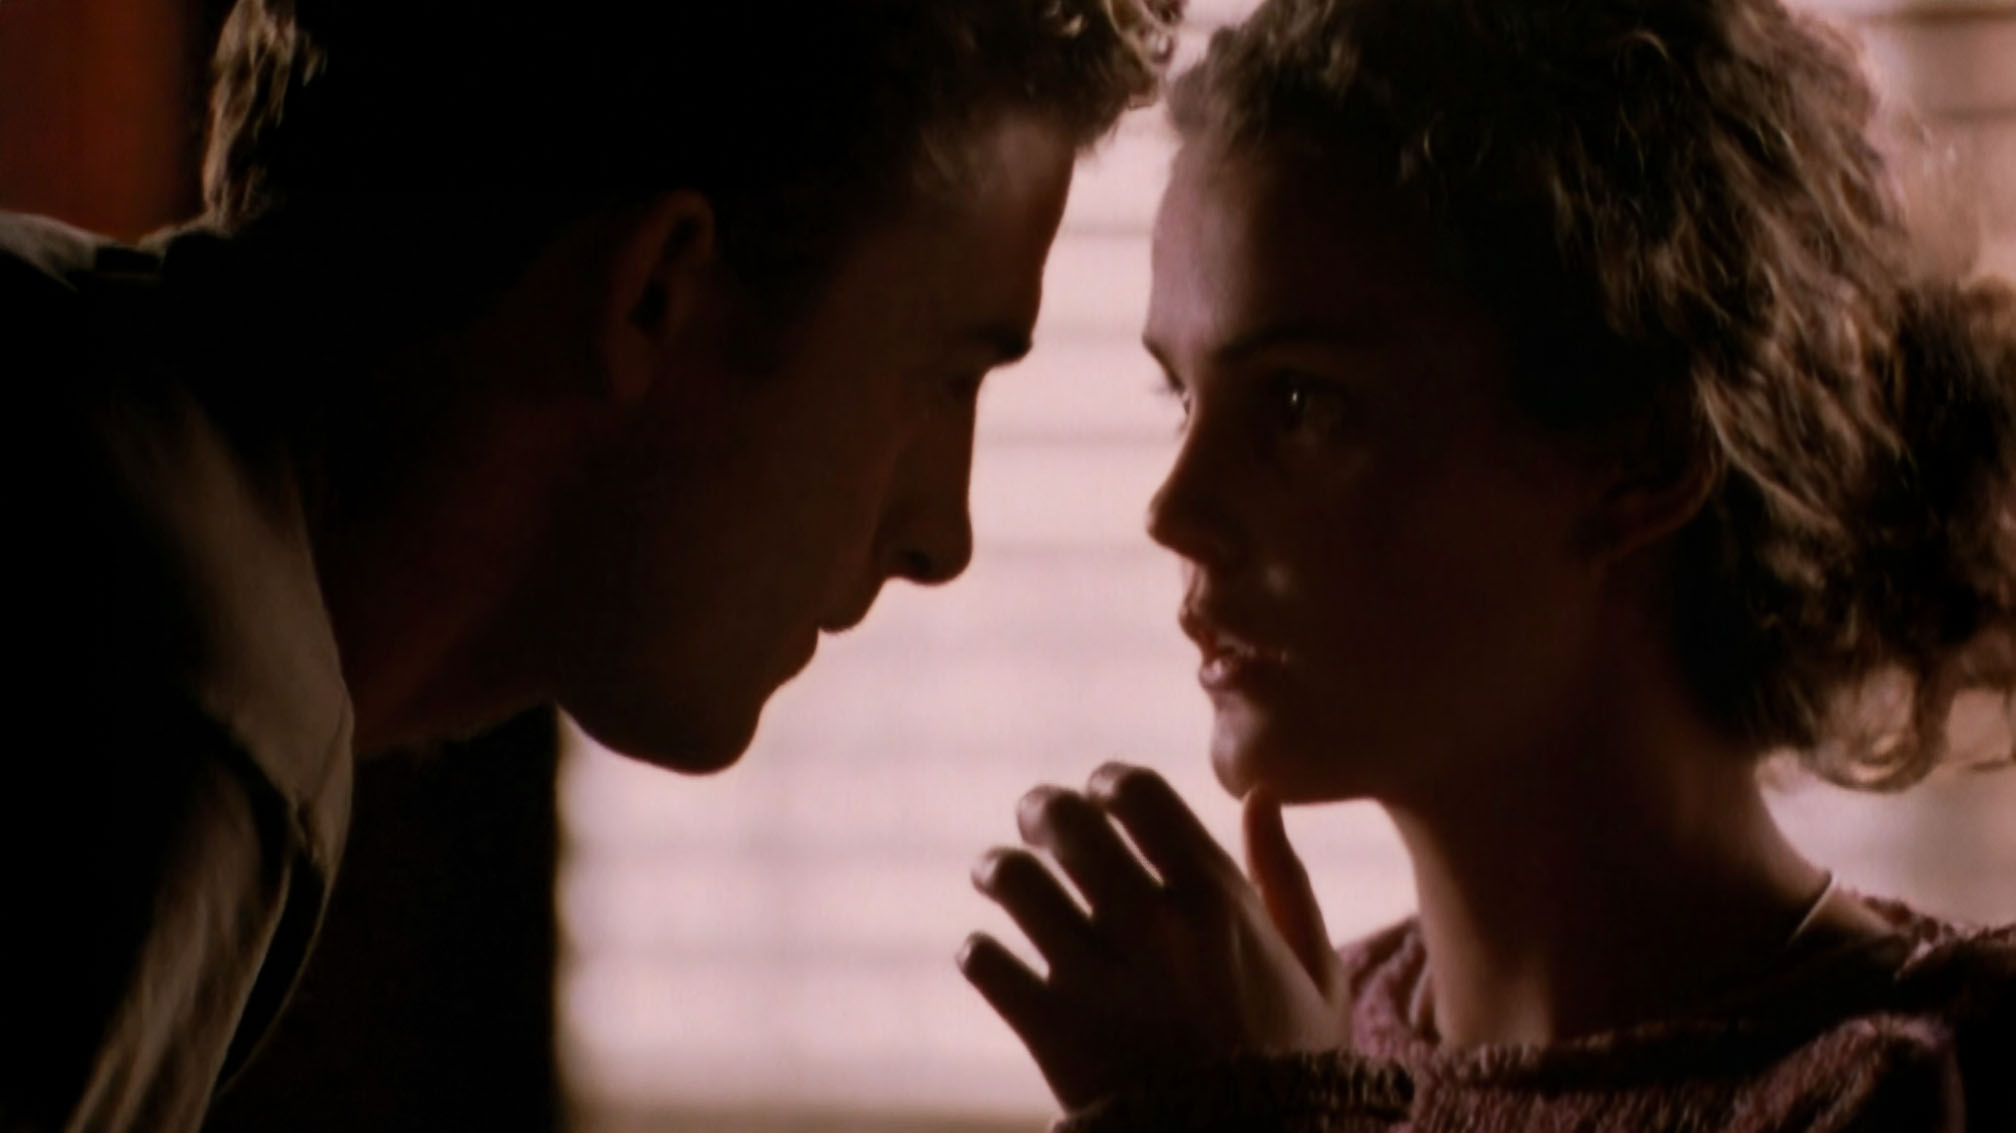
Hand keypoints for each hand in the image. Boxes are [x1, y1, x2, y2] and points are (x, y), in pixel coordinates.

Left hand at [958, 762, 1350, 1110]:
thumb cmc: (1293, 1067)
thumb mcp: (1316, 972)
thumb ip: (1286, 878)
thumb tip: (1257, 794)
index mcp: (1220, 902)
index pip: (1140, 794)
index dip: (1109, 781)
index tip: (1102, 794)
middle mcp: (1155, 929)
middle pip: (1067, 823)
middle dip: (1040, 809)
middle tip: (1035, 820)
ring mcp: (1099, 980)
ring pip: (1016, 882)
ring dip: (997, 869)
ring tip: (996, 876)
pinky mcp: (1053, 1033)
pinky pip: (985, 963)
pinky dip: (977, 953)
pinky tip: (989, 957)